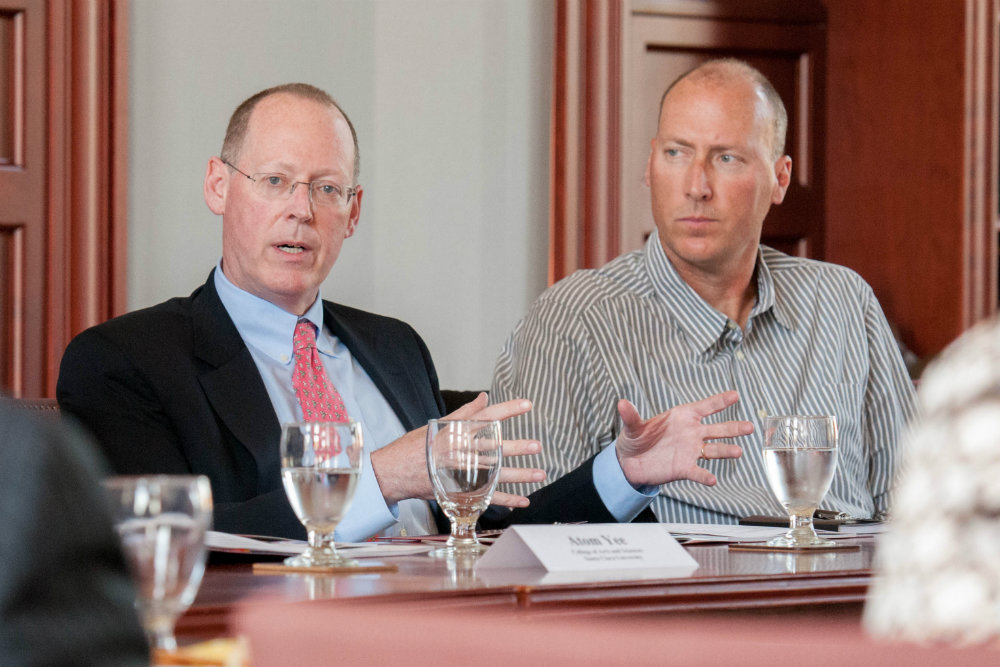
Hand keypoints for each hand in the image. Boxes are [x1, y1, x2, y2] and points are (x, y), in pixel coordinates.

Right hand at [370, 392, 545, 505]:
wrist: (394, 472)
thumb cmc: (415, 446)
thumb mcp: (438, 425)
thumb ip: (464, 413)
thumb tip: (484, 397)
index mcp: (457, 432)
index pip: (486, 417)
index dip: (508, 409)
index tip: (527, 404)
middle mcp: (462, 451)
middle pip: (494, 447)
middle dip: (517, 447)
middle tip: (537, 445)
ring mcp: (463, 473)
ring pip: (495, 473)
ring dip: (520, 474)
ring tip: (540, 473)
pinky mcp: (461, 491)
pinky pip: (487, 497)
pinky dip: (506, 500)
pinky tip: (523, 500)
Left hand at [615, 391, 749, 487]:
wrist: (630, 463)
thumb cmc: (635, 439)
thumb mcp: (632, 427)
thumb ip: (631, 416)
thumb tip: (622, 403)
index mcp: (681, 417)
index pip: (705, 407)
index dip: (719, 401)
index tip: (735, 395)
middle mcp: (691, 433)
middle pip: (717, 428)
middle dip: (733, 427)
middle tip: (749, 427)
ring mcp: (690, 450)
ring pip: (713, 449)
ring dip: (726, 451)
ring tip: (738, 452)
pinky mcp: (684, 468)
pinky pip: (698, 471)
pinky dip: (704, 475)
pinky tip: (711, 479)